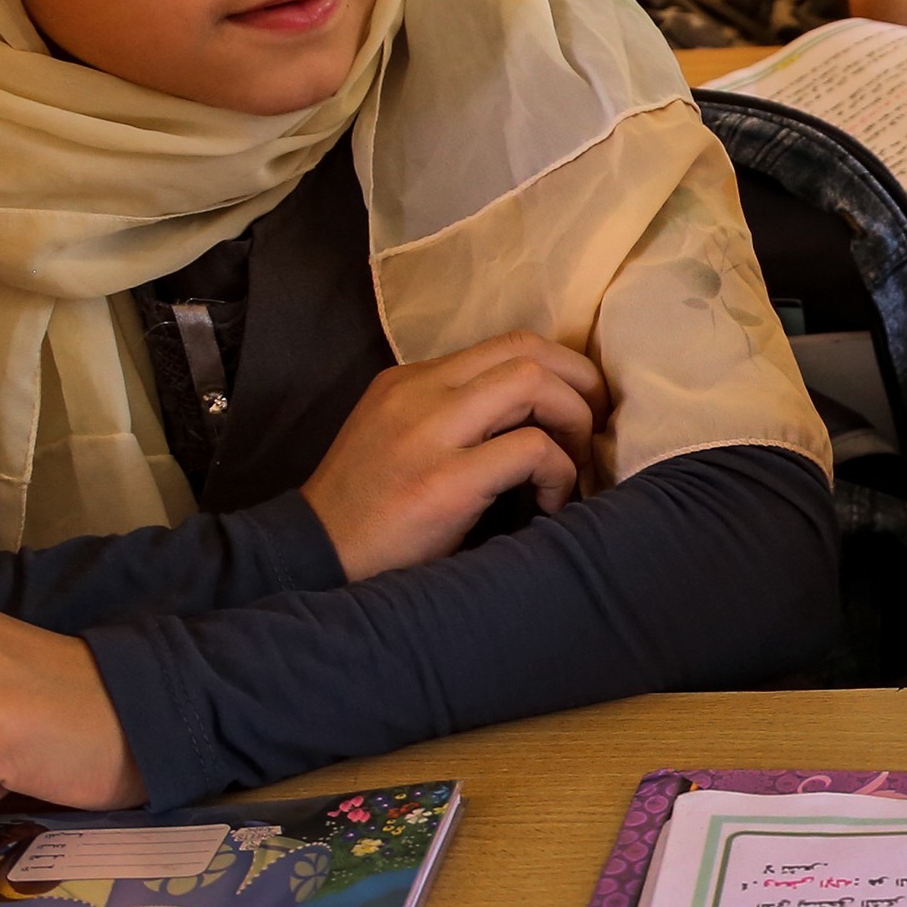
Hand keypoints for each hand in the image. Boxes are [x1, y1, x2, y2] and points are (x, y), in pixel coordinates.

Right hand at [301, 333, 603, 578]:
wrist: (311, 562)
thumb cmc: (366, 515)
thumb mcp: (397, 440)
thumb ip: (453, 417)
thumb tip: (535, 417)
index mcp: (408, 381)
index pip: (505, 344)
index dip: (560, 368)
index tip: (578, 406)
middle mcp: (418, 393)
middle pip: (527, 350)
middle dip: (581, 384)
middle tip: (595, 429)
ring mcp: (428, 434)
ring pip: (533, 384)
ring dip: (574, 422)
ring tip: (574, 466)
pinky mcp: (443, 482)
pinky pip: (531, 449)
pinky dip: (558, 472)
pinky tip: (548, 504)